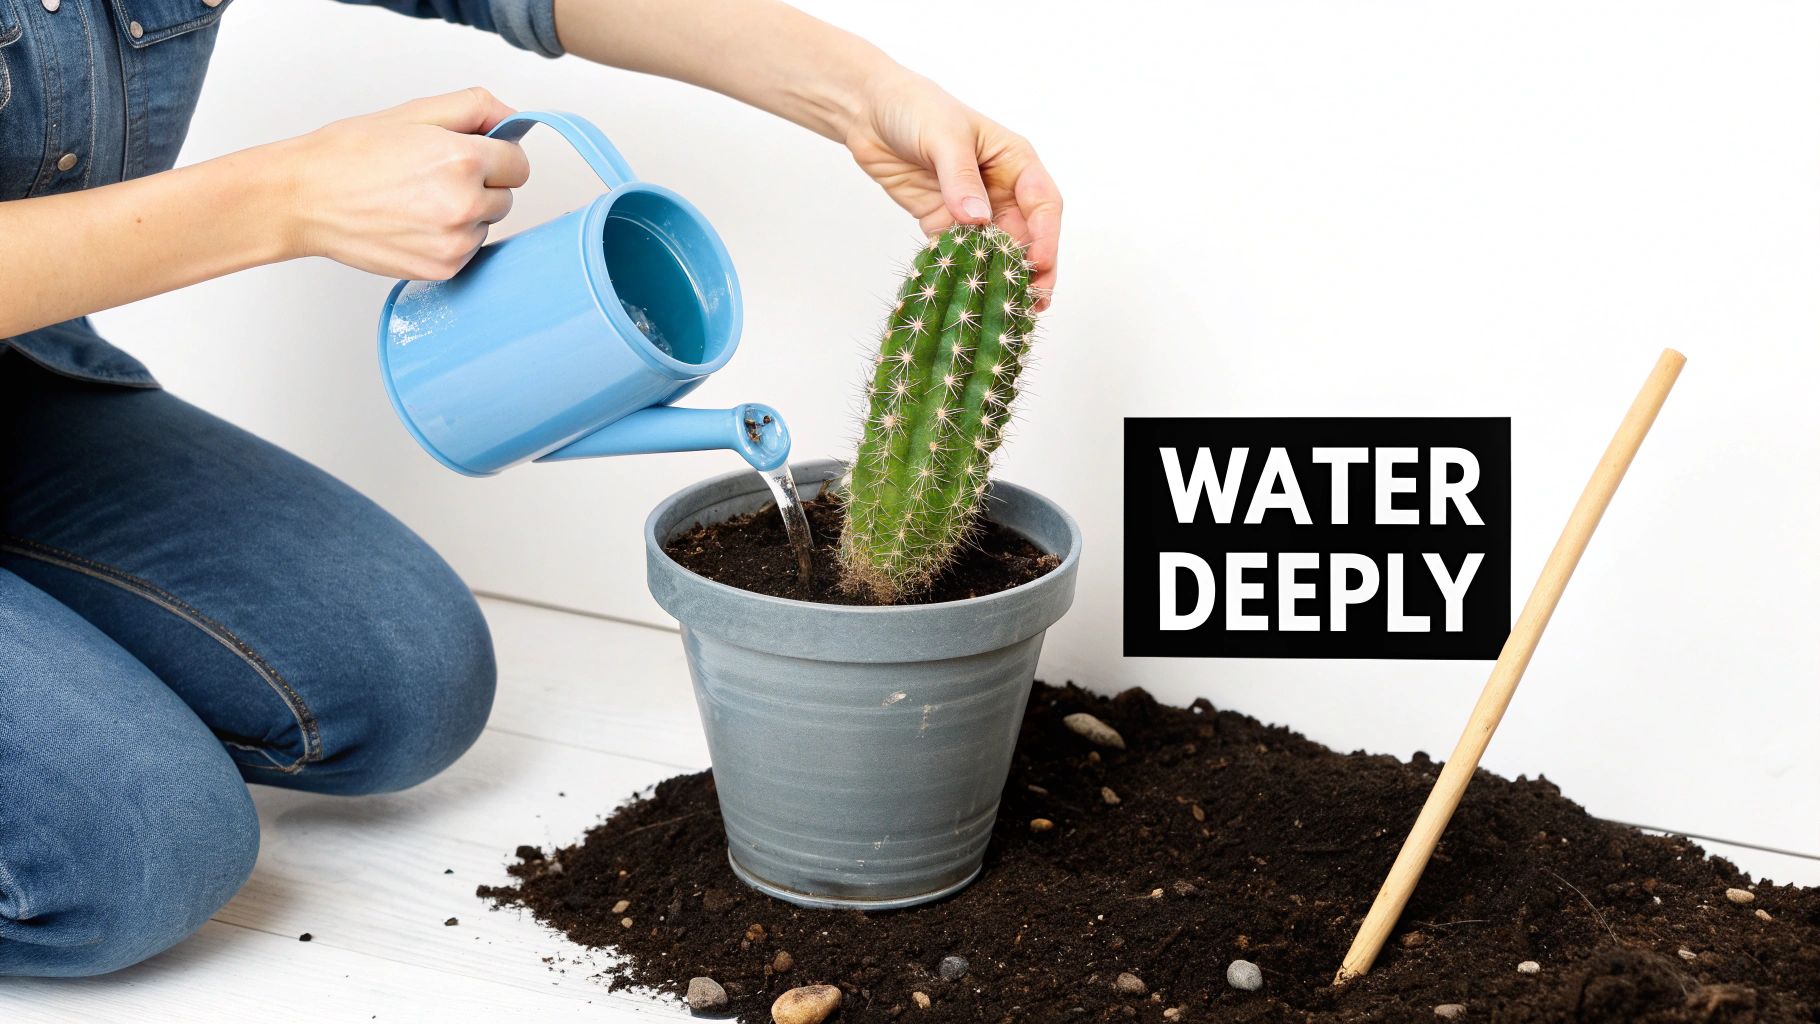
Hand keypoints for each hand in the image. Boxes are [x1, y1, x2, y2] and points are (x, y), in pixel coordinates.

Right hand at [274, 88, 531, 280]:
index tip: (473, 154)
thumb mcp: (416, 113)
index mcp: (463, 160)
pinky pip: (468, 250)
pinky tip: (413, 222)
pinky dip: (449, 238)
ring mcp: (455, 242)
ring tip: (417, 199)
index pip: (519, 163)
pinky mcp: (443, 269)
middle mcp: (464, 205)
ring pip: (487, 224)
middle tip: (433, 175)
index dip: (497, 155)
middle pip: (506, 196)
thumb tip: (512, 118)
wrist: (305, 199)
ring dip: (465, 213)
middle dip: (481, 183)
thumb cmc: (350, 155)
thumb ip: (475, 108)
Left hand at [843, 68, 1062, 308]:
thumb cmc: (916, 108)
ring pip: (998, 250)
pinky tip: (967, 295)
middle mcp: (1001, 187)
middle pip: (1027, 235)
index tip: (1037, 263)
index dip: (1046, 235)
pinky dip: (966, 273)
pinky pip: (961, 253)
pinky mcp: (944, 222)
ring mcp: (973, 208)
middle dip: (1032, 268)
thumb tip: (978, 220)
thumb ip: (960, 179)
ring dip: (1002, 277)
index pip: (1043, 203)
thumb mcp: (944, 136)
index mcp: (1014, 161)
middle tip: (1033, 301)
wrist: (869, 112)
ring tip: (1006, 308)